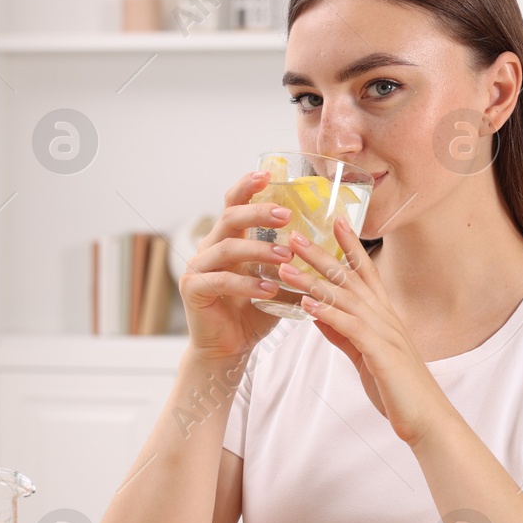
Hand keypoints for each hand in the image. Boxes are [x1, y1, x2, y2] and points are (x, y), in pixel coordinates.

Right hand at [178, 170, 294, 364]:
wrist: (229, 348)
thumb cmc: (253, 313)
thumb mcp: (276, 282)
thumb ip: (290, 262)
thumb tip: (328, 244)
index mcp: (227, 240)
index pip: (233, 204)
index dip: (247, 186)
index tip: (267, 174)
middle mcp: (209, 248)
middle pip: (229, 218)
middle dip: (258, 213)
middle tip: (286, 215)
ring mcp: (197, 268)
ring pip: (226, 248)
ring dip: (258, 250)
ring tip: (286, 256)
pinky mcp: (193, 289)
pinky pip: (221, 281)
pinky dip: (247, 284)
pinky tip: (269, 290)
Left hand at [281, 219, 455, 445]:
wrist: (425, 418)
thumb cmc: (397, 388)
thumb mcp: (364, 354)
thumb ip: (342, 332)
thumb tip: (318, 313)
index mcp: (384, 315)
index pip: (365, 271)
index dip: (349, 245)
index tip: (333, 219)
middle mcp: (386, 317)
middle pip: (350, 277)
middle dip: (321, 254)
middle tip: (294, 234)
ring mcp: (385, 333)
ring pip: (346, 298)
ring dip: (314, 280)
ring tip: (286, 266)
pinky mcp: (381, 353)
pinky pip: (351, 328)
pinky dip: (328, 313)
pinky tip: (307, 305)